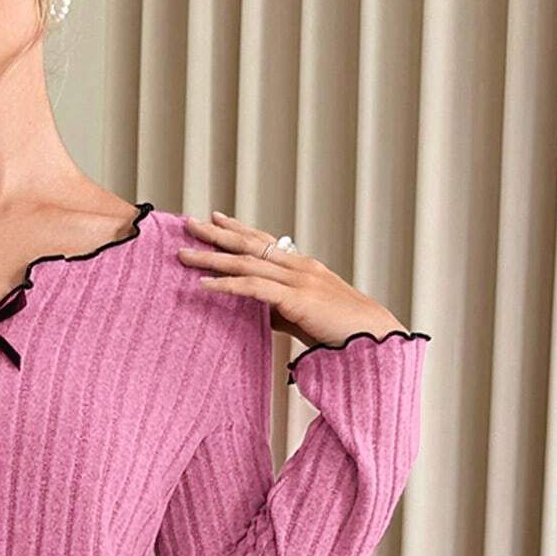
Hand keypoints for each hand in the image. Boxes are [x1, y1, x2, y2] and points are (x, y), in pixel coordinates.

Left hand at [176, 210, 408, 349]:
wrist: (373, 337)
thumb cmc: (343, 330)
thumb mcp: (307, 315)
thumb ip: (283, 310)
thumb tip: (261, 313)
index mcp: (302, 267)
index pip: (265, 241)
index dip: (239, 229)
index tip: (216, 218)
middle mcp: (298, 266)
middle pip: (250, 244)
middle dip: (217, 233)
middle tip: (189, 223)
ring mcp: (297, 280)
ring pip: (246, 263)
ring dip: (212, 258)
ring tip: (183, 254)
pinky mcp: (295, 299)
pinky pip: (252, 288)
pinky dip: (226, 285)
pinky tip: (203, 285)